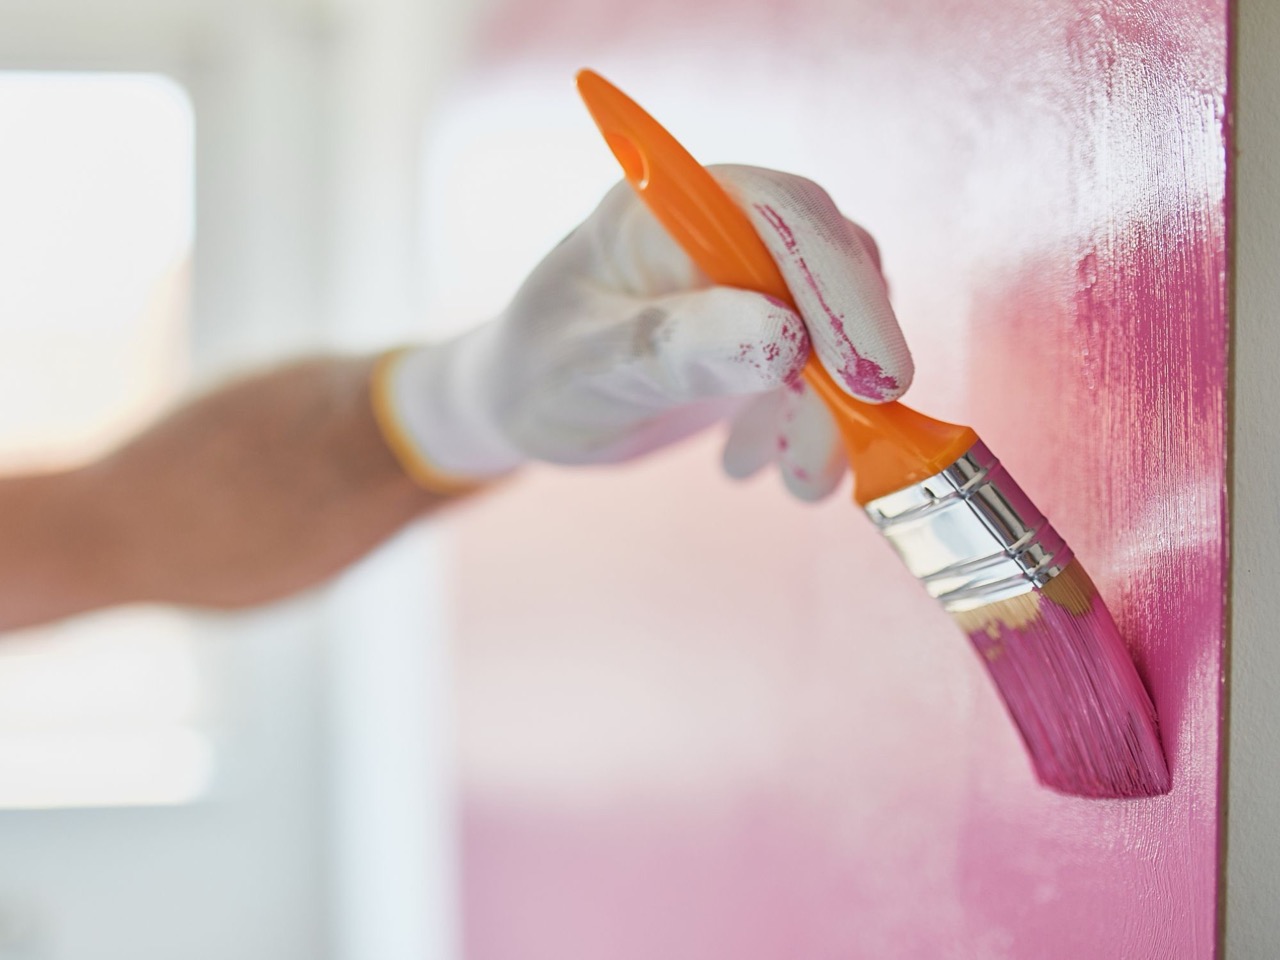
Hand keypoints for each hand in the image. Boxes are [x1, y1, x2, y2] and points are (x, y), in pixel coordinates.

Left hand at [374, 165, 911, 499]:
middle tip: (842, 447)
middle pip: (831, 269)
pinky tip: (753, 463)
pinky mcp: (766, 329)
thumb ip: (676, 345)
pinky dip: (809, 425)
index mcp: (670, 206)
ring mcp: (750, 279)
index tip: (870, 376)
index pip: (782, 214)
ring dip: (832, 411)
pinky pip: (824, 370)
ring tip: (798, 483)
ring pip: (839, 328)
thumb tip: (787, 338)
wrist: (526, 405)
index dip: (839, 285)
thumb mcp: (589, 364)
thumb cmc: (539, 372)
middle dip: (849, 364)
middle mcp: (722, 228)